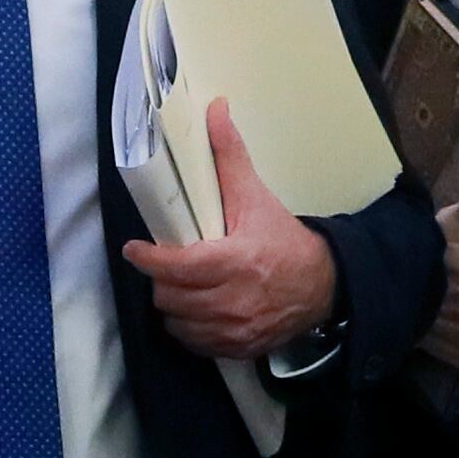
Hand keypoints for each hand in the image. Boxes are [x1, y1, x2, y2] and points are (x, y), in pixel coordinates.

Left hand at [121, 98, 341, 358]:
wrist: (323, 285)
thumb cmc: (284, 240)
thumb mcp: (255, 197)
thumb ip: (229, 156)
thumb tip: (215, 110)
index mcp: (234, 262)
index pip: (176, 267)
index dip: (148, 259)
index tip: (135, 249)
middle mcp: (232, 301)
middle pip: (169, 297)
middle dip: (161, 279)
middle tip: (165, 265)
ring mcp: (234, 329)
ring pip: (177, 322)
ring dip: (172, 305)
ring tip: (180, 286)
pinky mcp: (237, 347)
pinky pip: (195, 343)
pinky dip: (188, 328)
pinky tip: (195, 310)